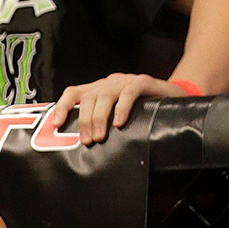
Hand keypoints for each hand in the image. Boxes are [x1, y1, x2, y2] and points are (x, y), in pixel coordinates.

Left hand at [49, 74, 194, 145]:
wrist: (172, 98)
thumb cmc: (141, 111)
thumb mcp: (115, 117)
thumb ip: (100, 125)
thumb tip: (83, 147)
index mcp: (97, 90)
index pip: (73, 93)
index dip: (62, 107)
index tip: (56, 125)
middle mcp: (108, 83)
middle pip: (89, 98)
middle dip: (85, 121)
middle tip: (87, 141)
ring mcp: (125, 81)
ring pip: (105, 96)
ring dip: (100, 118)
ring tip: (100, 136)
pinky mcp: (143, 82)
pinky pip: (129, 93)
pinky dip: (122, 108)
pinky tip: (119, 123)